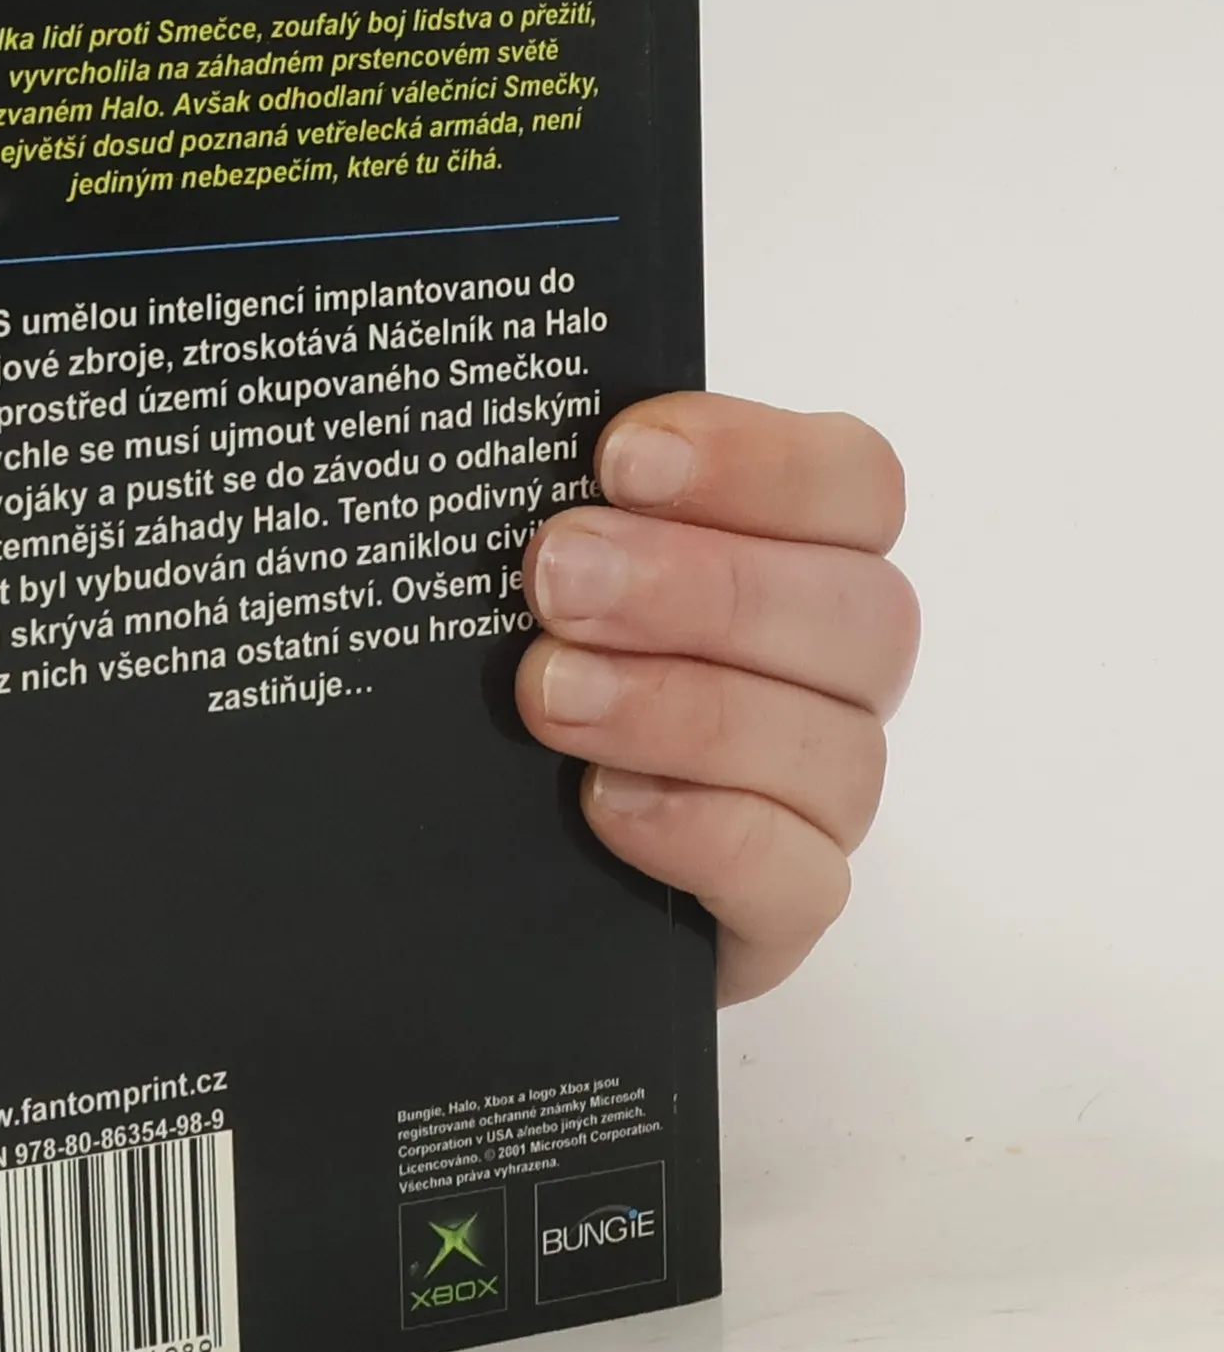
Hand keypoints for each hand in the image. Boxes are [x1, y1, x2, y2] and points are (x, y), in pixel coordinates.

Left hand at [514, 394, 918, 1004]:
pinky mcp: (786, 905)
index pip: (851, 484)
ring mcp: (823, 795)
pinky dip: (705, 830)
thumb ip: (562, 515)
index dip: (753, 461)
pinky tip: (607, 802)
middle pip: (856, 613)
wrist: (500, 857)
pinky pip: (797, 875)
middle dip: (699, 585)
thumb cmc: (536, 674)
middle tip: (556, 576)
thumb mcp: (542, 582)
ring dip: (684, 706)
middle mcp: (835, 673)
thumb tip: (495, 447)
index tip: (620, 458)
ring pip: (831, 746)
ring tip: (550, 694)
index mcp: (804, 559)